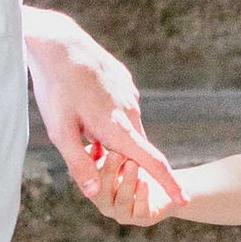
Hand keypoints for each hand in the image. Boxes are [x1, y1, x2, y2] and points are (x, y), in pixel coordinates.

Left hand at [24, 7, 181, 217]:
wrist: (59, 42)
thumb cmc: (56, 89)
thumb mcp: (60, 132)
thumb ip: (79, 164)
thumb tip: (96, 193)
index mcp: (118, 127)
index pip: (151, 161)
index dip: (168, 183)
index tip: (184, 199)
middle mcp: (130, 111)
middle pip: (134, 147)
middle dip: (120, 158)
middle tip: (90, 151)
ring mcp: (129, 94)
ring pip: (126, 126)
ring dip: (111, 135)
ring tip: (79, 123)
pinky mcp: (124, 81)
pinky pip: (122, 107)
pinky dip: (109, 116)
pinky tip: (84, 103)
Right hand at [90, 150, 185, 226]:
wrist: (163, 186)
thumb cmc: (135, 167)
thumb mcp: (120, 156)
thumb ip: (105, 151)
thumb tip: (95, 144)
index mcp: (97, 190)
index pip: (89, 181)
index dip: (92, 164)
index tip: (97, 146)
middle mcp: (106, 205)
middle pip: (103, 192)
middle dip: (110, 171)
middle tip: (116, 153)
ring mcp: (123, 214)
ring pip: (122, 200)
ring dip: (127, 180)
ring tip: (133, 164)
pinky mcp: (142, 219)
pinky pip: (141, 210)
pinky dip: (142, 195)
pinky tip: (145, 181)